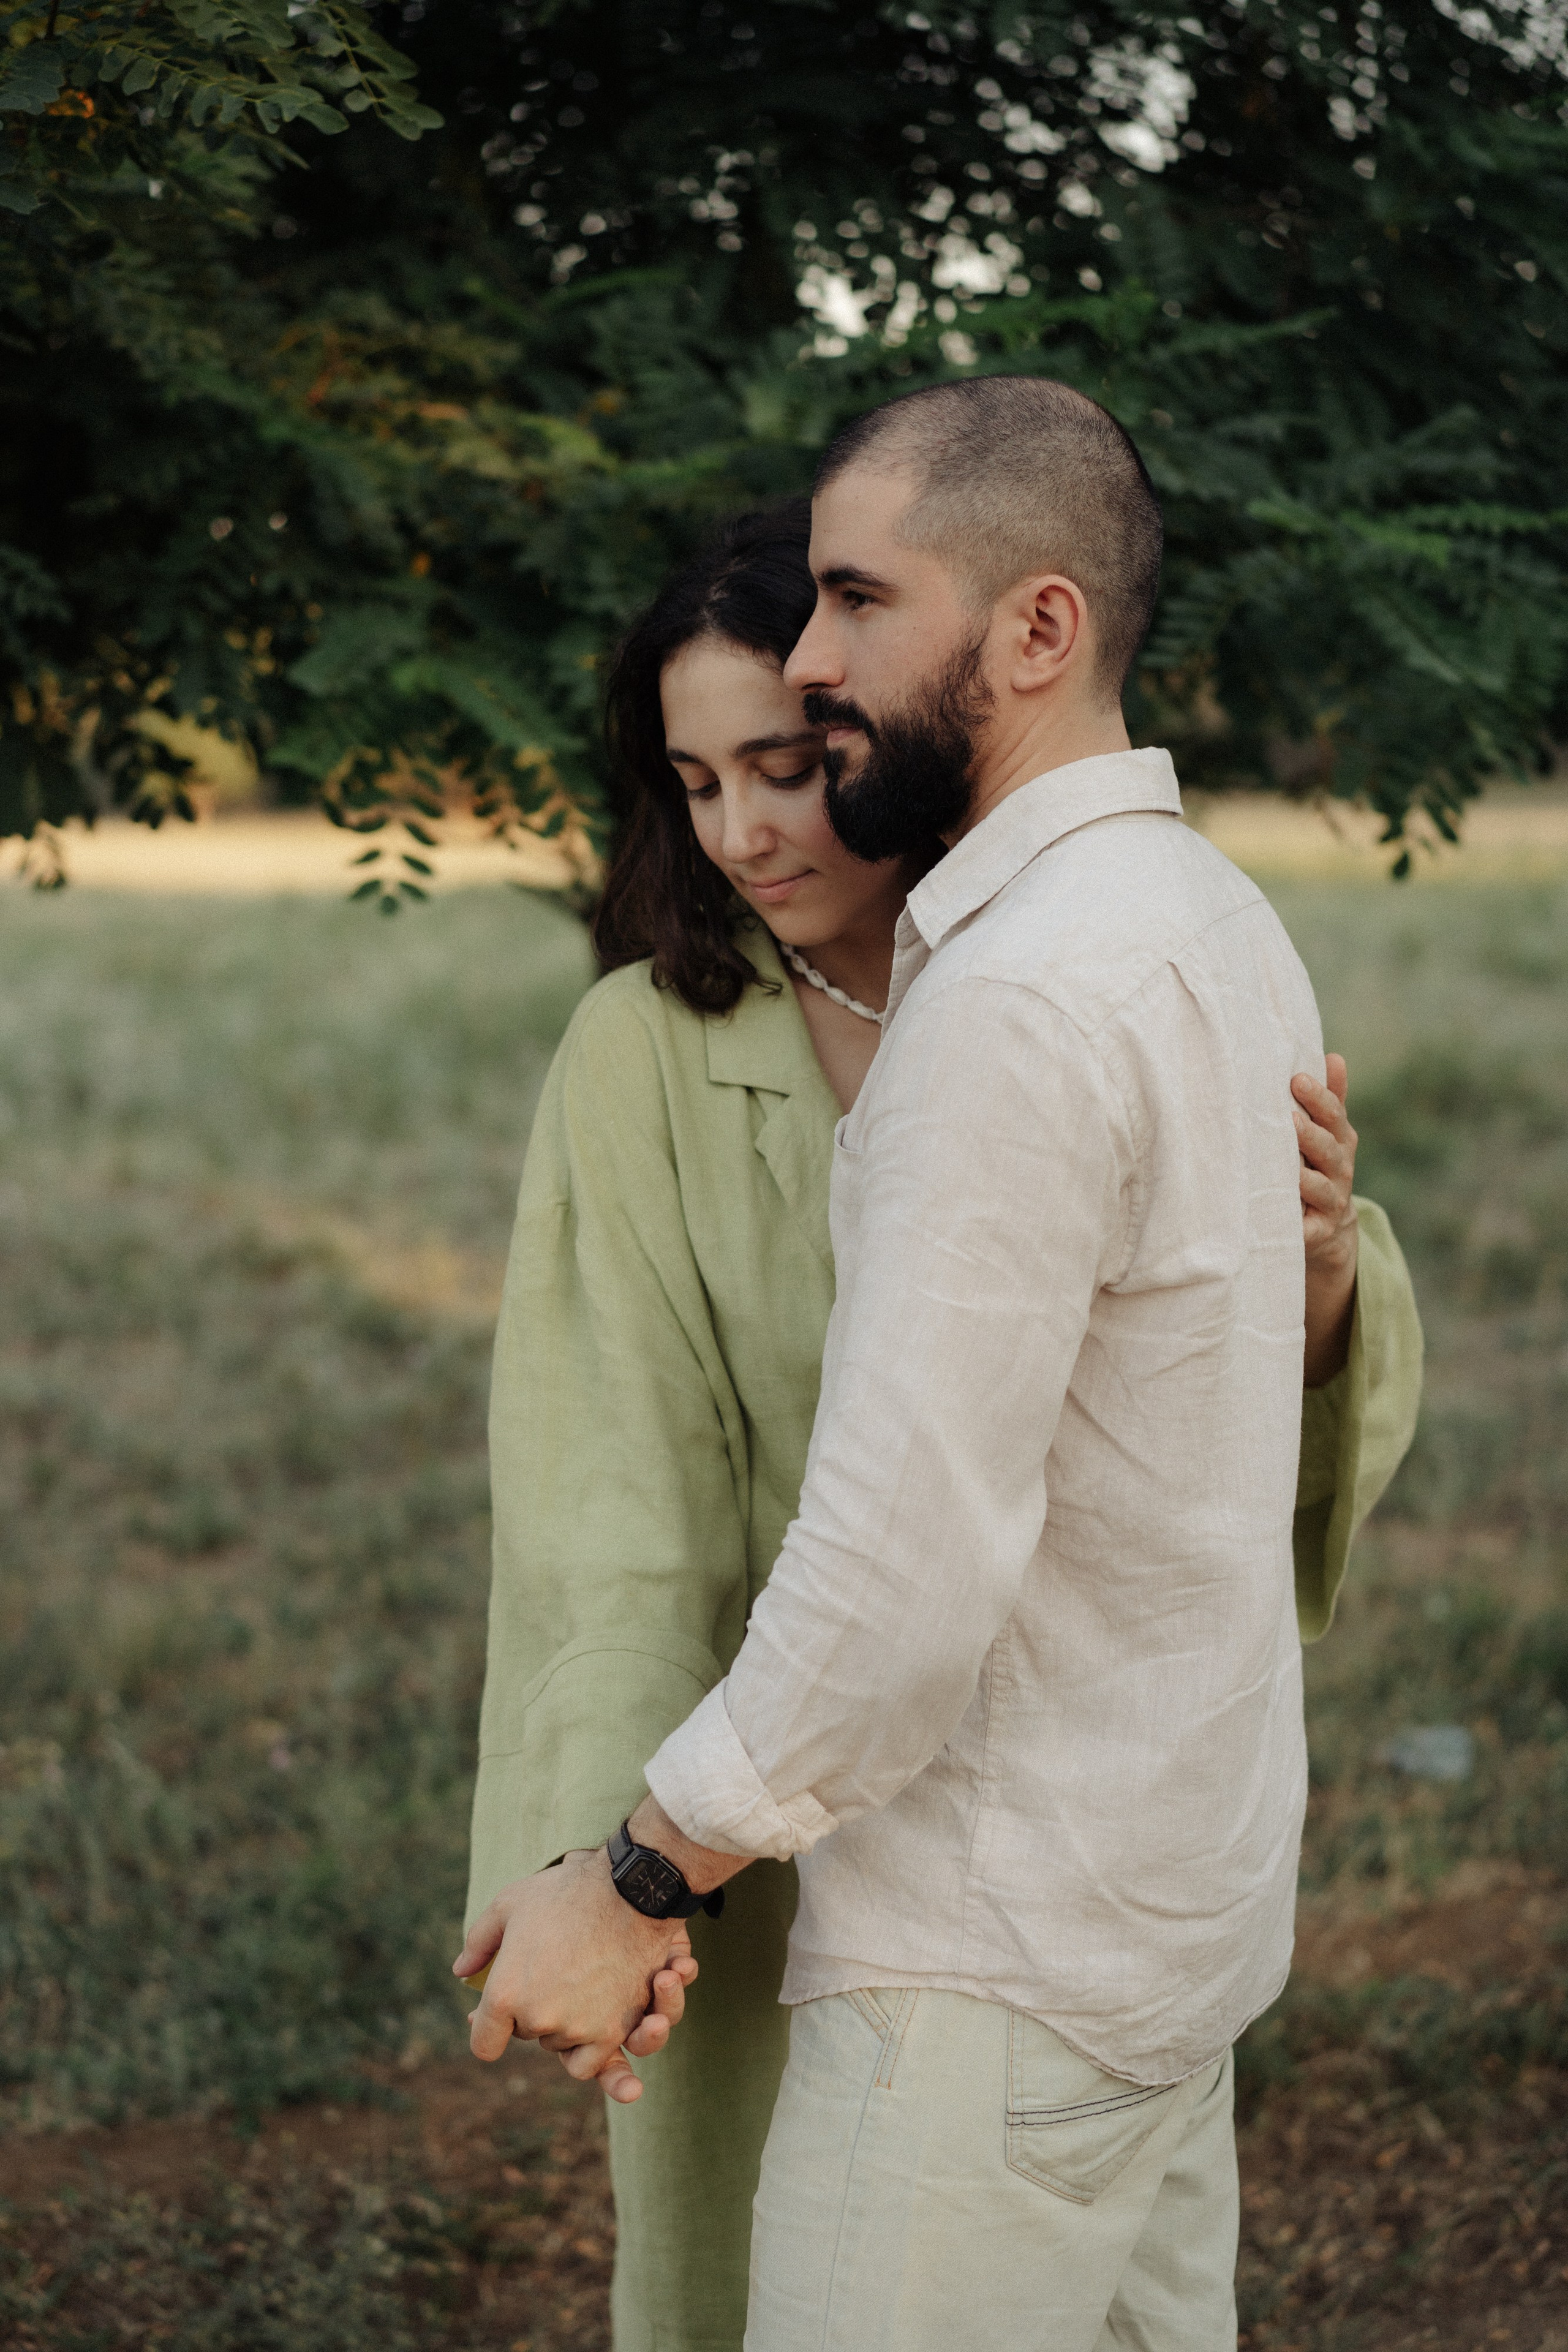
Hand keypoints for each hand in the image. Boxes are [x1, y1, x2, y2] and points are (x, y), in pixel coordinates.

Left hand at [452, 1849, 699, 2104]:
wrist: (629, 1891)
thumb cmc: (564, 1893)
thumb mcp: (509, 1904)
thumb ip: (479, 1943)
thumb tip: (461, 1971)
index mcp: (505, 1993)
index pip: (484, 2043)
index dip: (488, 2028)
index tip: (498, 2015)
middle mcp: (537, 2018)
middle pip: (525, 2034)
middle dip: (532, 2010)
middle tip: (550, 1972)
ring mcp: (577, 2028)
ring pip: (558, 2043)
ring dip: (562, 2024)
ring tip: (576, 1981)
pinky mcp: (612, 2031)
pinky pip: (590, 2061)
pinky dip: (588, 2045)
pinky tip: (593, 2012)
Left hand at [1294, 1053, 1359, 1387]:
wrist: (1330, 1232)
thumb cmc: (1319, 1168)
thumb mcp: (1328, 1134)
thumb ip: (1330, 1100)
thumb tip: (1333, 1056)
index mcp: (1340, 1141)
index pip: (1334, 1116)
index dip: (1319, 1098)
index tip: (1296, 1079)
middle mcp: (1340, 1170)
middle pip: (1329, 1149)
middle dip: (1310, 1134)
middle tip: (1288, 1119)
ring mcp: (1331, 1203)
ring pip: (1320, 1188)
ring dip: (1305, 1178)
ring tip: (1288, 1168)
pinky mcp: (1318, 1234)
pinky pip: (1308, 1229)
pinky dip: (1298, 1225)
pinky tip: (1282, 1217)